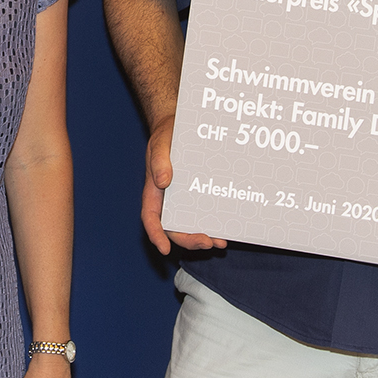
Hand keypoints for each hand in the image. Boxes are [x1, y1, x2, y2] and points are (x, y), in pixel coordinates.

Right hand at [142, 118, 224, 255]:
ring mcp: (184, 201)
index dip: (156, 235)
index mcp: (154, 192)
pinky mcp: (198, 196)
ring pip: (190, 226)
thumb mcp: (160, 144)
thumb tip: (163, 182)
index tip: (164, 249)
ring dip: (203, 237)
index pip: (151, 218)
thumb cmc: (167, 135)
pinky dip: (213, 224)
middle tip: (207, 243)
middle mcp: (168, 201)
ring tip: (220, 242)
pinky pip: (204, 214)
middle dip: (189, 240)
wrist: (181, 127)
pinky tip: (227, 228)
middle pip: (174, 229)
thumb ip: (159, 161)